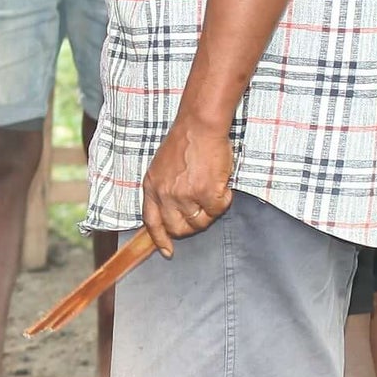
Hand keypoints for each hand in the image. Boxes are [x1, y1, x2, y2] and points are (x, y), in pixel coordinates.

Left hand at [140, 116, 233, 253]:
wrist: (199, 125)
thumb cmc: (185, 141)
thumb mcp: (161, 166)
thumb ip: (163, 188)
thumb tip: (174, 211)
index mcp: (151, 187)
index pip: (152, 222)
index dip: (160, 239)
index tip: (167, 251)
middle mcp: (164, 195)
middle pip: (178, 228)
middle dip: (192, 226)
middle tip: (203, 211)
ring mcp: (184, 196)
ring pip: (200, 222)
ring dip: (210, 212)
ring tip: (213, 191)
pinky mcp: (204, 193)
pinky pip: (217, 210)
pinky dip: (224, 200)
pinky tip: (222, 185)